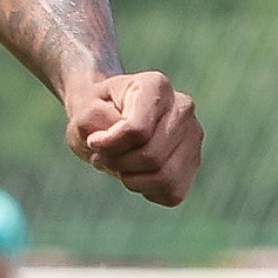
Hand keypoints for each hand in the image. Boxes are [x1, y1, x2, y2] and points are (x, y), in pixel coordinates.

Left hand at [64, 72, 201, 206]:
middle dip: (119, 163)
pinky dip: (146, 189)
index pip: (137, 130)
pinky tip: (136, 174)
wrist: (107, 116)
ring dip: (132, 179)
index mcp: (156, 86)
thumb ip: (92, 122)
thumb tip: (110, 145)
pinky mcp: (194, 162)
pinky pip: (172, 191)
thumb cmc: (96, 112)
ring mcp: (193, 135)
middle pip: (151, 156)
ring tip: (119, 165)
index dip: (109, 145)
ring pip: (165, 177)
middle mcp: (183, 107)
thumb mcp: (83, 111)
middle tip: (103, 157)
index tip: (93, 141)